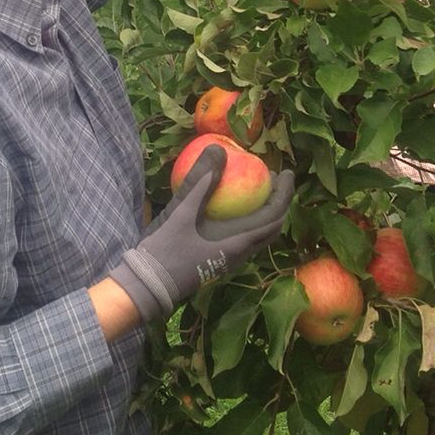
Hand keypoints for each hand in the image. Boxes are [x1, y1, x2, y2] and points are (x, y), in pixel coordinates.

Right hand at [108, 145, 293, 321]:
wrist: (148, 286)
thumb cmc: (165, 249)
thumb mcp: (181, 210)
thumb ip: (201, 180)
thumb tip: (219, 148)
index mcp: (238, 243)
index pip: (273, 217)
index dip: (284, 194)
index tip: (287, 173)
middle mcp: (239, 254)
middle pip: (270, 228)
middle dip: (277, 202)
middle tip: (273, 179)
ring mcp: (229, 260)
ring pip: (258, 236)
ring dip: (263, 212)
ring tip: (257, 190)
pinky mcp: (218, 262)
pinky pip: (244, 239)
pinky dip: (248, 221)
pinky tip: (231, 209)